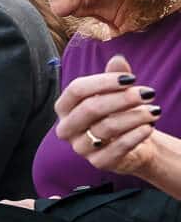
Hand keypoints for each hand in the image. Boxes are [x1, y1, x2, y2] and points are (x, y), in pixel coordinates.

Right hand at [58, 55, 168, 178]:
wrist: (130, 143)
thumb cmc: (118, 113)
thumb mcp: (116, 93)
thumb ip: (115, 76)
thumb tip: (118, 59)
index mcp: (64, 107)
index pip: (76, 90)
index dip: (103, 82)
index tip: (131, 78)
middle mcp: (66, 128)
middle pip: (90, 108)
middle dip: (122, 99)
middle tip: (148, 93)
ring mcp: (80, 147)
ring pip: (106, 127)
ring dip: (135, 116)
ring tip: (155, 110)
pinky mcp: (98, 162)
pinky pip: (117, 148)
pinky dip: (136, 135)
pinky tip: (149, 127)